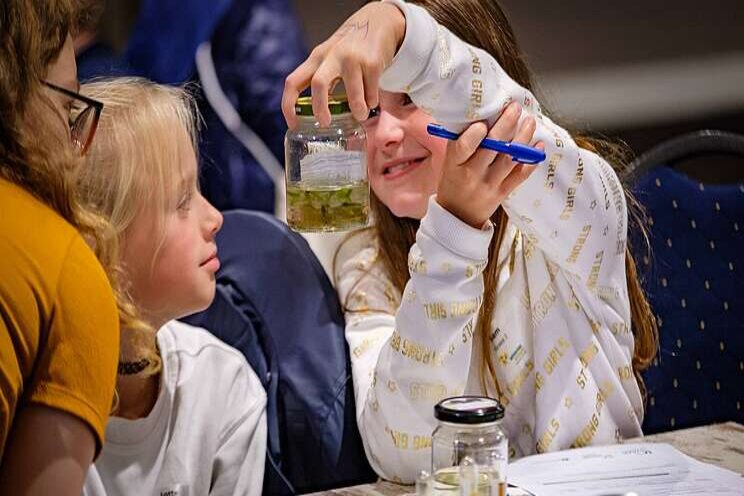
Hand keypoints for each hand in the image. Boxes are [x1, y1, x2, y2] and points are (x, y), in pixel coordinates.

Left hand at [282, 1, 405, 127]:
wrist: (377, 22)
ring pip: (352, 97)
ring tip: (360, 115)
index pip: (293, 82)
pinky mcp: (372, 63)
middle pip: (318, 84)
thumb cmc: (350, 49)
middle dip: (320, 108)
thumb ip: (322, 81)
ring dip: (358, 111)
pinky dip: (371, 103)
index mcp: (316, 58)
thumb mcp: (329, 59)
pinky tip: (371, 100)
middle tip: (325, 122)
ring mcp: (352, 59)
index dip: (288, 106)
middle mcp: (331, 56)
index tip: (293, 124)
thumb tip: (317, 115)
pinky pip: (371, 94)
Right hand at [436, 103, 543, 228]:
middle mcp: (472, 174)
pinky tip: (538, 146)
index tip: (484, 121)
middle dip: (506, 124)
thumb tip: (480, 113)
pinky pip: (520, 174)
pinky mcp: (503, 192)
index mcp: (455, 164)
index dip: (475, 133)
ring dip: (523, 137)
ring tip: (529, 121)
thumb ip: (461, 140)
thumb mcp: (449, 162)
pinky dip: (531, 159)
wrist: (458, 215)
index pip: (464, 146)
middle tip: (515, 108)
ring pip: (510, 157)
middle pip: (492, 147)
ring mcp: (489, 184)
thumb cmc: (453, 181)